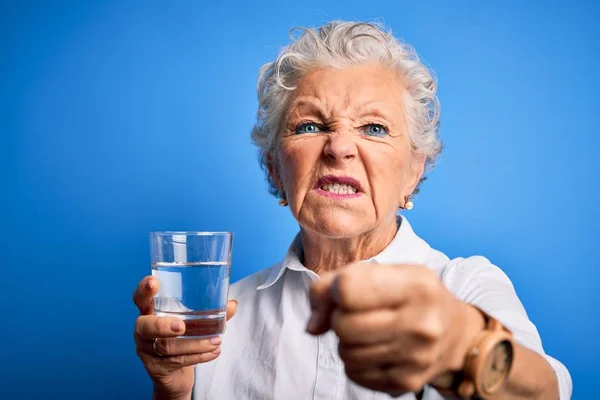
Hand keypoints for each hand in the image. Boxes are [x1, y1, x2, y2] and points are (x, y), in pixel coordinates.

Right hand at [133, 276, 237, 399]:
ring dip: (195, 344)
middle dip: (162, 325)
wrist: (174, 376)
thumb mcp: (194, 324)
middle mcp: (143, 330)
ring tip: (216, 341)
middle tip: (182, 326)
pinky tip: (213, 352)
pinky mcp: (155, 368)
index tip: (153, 282)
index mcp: (151, 312)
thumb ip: (211, 313)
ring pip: (166, 347)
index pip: (140, 298)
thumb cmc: (182, 340)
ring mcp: (146, 351)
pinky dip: (198, 356)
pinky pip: (176, 362)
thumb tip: (232, 304)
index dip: (144, 290)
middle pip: (144, 326)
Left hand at [306, 264, 483, 394]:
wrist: (456, 332)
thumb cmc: (409, 295)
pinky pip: (355, 374)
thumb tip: (312, 326)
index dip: (337, 290)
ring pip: (346, 353)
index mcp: (417, 285)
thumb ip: (332, 284)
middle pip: (343, 325)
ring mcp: (417, 357)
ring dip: (346, 341)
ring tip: (367, 330)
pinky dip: (355, 362)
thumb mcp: (381, 272)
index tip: (349, 290)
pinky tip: (374, 348)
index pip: (347, 289)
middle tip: (357, 313)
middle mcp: (422, 323)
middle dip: (340, 318)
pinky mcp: (408, 382)